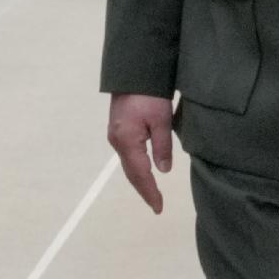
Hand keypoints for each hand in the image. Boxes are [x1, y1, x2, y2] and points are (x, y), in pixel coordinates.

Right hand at [107, 92, 175, 213]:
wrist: (132, 71)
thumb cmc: (149, 94)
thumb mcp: (162, 120)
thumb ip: (162, 147)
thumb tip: (163, 171)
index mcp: (127, 141)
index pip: (140, 174)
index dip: (150, 192)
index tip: (159, 207)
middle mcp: (117, 141)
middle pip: (131, 172)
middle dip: (144, 189)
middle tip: (156, 205)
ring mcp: (115, 135)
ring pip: (128, 164)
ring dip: (140, 179)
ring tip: (152, 192)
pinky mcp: (118, 128)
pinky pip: (127, 155)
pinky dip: (136, 167)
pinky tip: (144, 170)